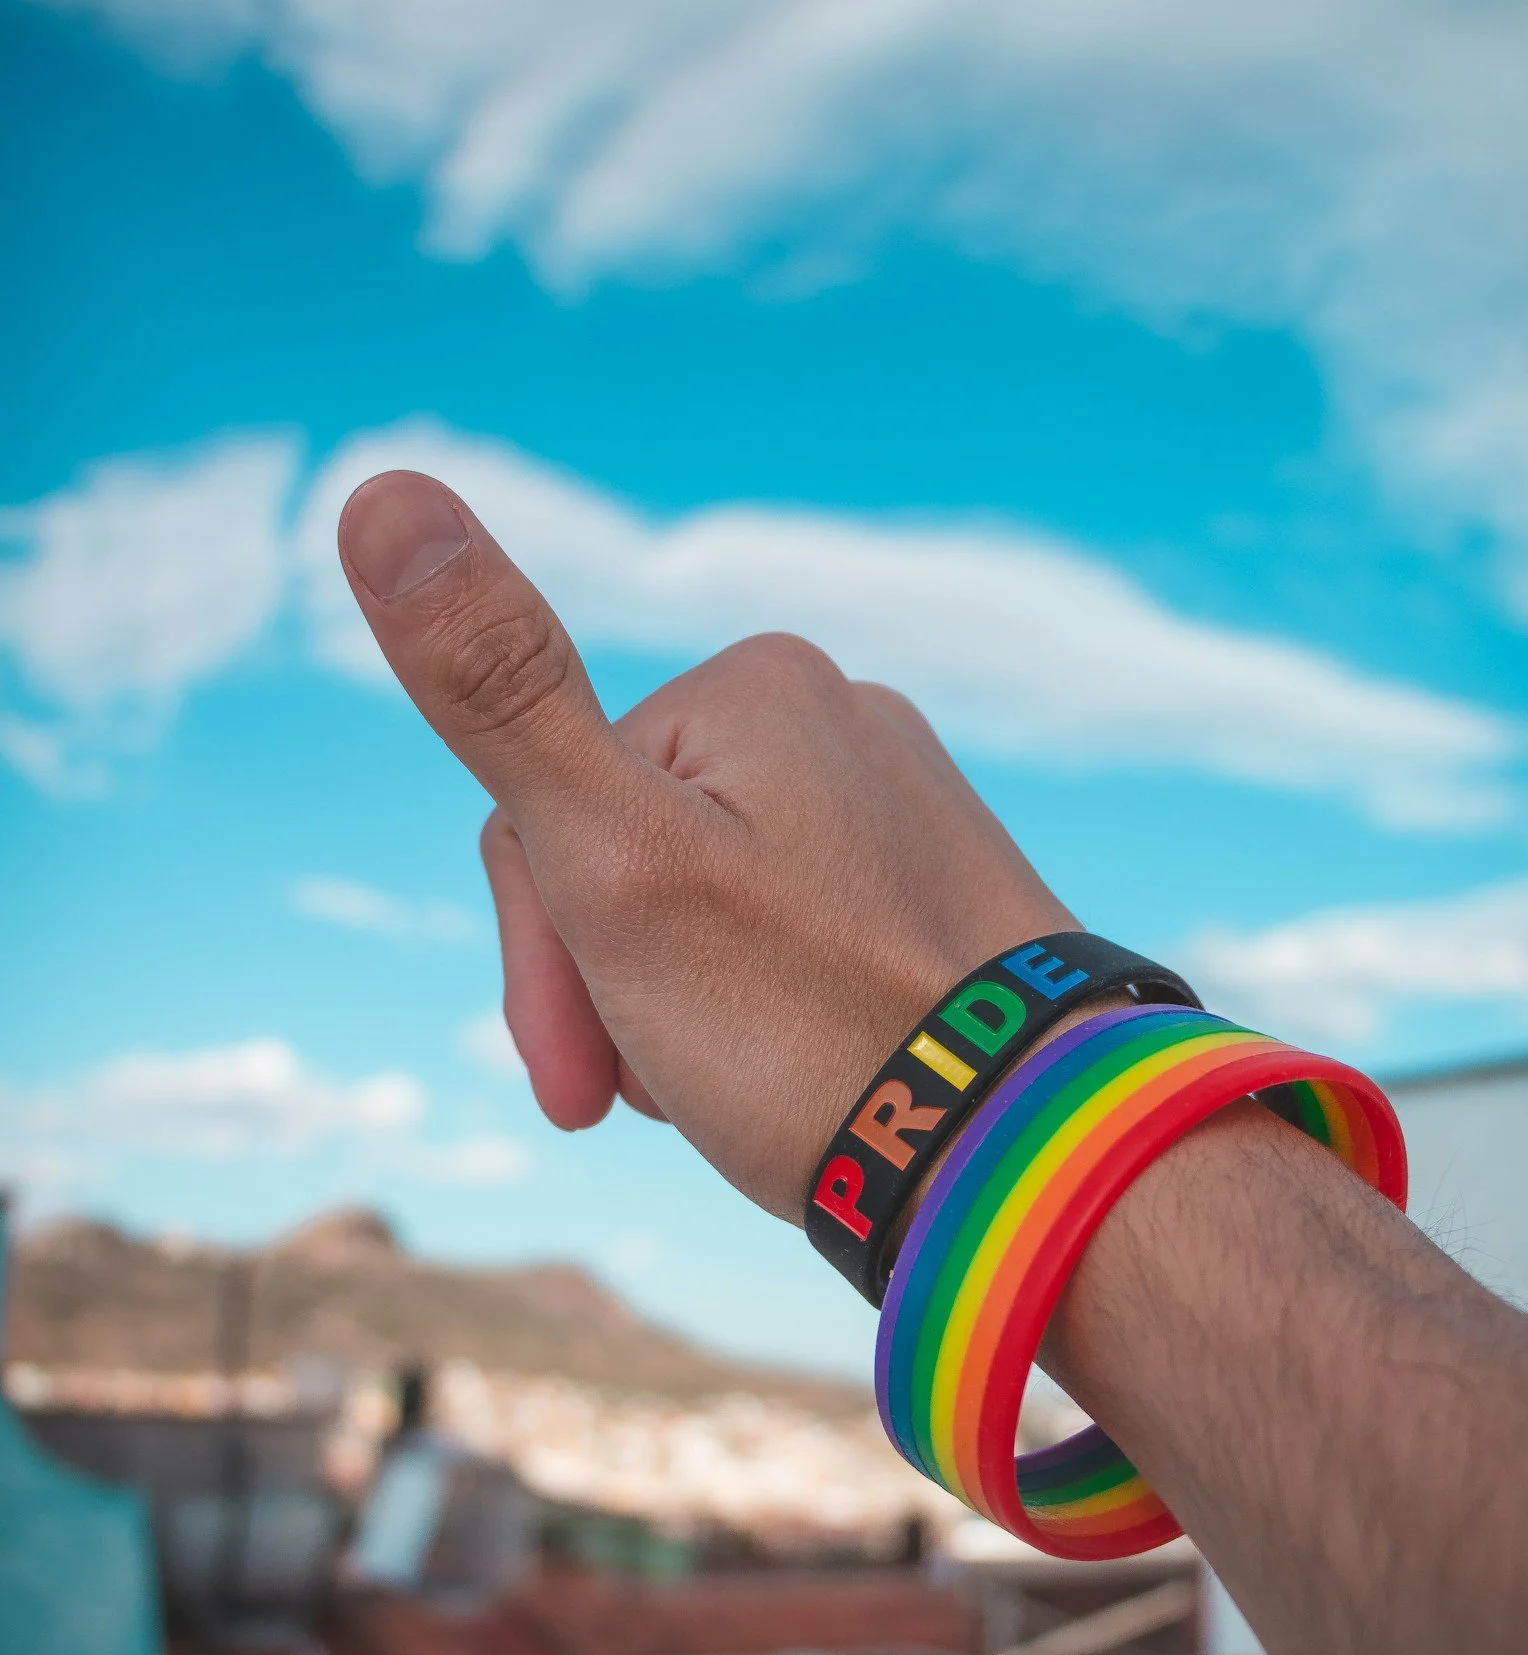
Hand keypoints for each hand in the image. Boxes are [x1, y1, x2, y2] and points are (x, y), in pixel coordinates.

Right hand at [339, 468, 1073, 1219]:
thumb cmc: (807, 1026)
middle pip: (629, 852)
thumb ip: (497, 689)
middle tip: (662, 1098)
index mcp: (752, 683)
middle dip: (615, 991)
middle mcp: (839, 715)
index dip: (544, 965)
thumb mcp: (611, 864)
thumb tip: (377, 494)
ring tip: (749, 1094)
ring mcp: (900, 804)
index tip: (582, 1087)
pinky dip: (768, 1017)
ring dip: (683, 1013)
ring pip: (703, 905)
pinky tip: (802, 1080)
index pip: (547, 811)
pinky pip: (794, 940)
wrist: (1022, 1160)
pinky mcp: (938, 889)